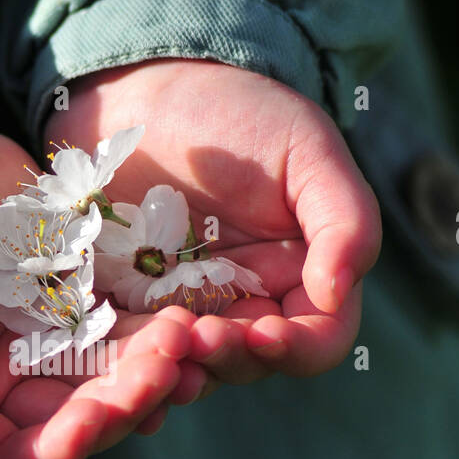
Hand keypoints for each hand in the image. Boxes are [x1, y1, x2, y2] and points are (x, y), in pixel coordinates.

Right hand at [0, 98, 203, 458]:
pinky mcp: (75, 317)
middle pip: (76, 427)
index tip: (97, 414)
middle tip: (165, 361)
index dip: (60, 450)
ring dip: (146, 372)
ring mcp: (41, 356)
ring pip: (108, 386)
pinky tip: (179, 319)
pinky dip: (149, 338)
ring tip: (178, 333)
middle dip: (122, 402)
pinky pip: (122, 341)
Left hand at [45, 59, 381, 386]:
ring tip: (156, 356)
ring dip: (176, 370)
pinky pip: (127, 352)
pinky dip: (125, 366)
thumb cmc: (237, 111)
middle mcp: (244, 307)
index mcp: (300, 279)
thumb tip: (338, 293)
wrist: (141, 88)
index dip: (294, 347)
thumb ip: (342, 220)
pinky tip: (115, 367)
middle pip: (249, 363)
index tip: (262, 332)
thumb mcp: (305, 150)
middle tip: (197, 338)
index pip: (315, 340)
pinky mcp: (124, 310)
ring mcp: (181, 313)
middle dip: (227, 358)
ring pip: (188, 368)